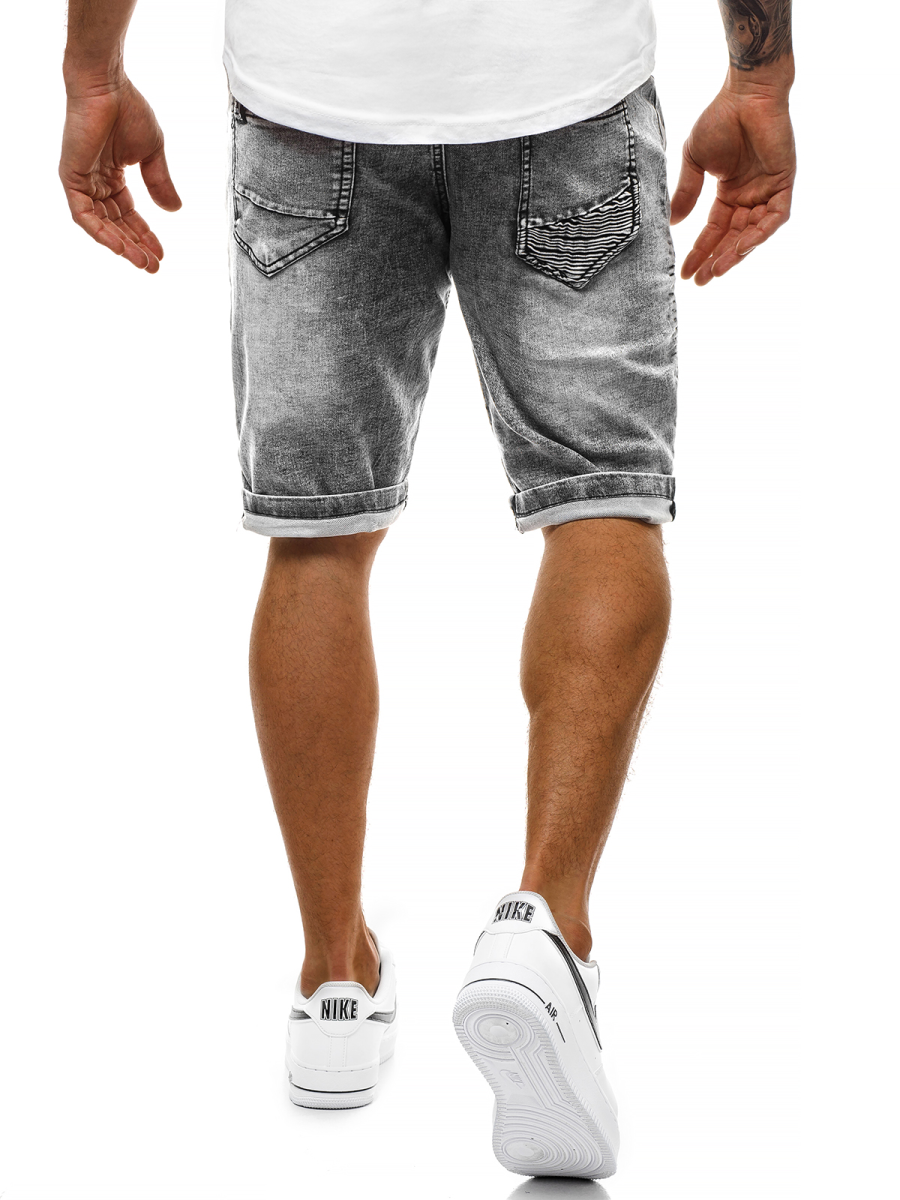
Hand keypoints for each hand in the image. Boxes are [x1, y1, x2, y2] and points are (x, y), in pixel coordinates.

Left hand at [59, 78, 181, 272]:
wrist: (107, 85)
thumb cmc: (128, 109)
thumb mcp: (152, 154)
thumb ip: (160, 183)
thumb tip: (175, 211)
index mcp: (112, 175)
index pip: (128, 214)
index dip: (145, 234)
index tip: (161, 253)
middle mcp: (95, 181)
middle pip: (115, 224)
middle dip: (135, 246)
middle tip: (153, 266)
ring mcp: (82, 180)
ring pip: (100, 225)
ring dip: (121, 245)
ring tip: (142, 262)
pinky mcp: (72, 177)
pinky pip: (83, 215)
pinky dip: (100, 233)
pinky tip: (120, 247)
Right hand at [670, 88, 794, 285]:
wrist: (747, 93)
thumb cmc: (720, 118)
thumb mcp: (695, 161)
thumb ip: (687, 192)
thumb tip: (673, 223)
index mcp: (729, 193)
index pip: (714, 230)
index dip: (700, 251)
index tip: (685, 272)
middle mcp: (750, 196)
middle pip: (733, 237)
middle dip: (717, 259)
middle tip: (701, 280)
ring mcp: (768, 191)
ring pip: (754, 233)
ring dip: (736, 253)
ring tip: (717, 270)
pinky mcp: (784, 183)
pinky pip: (776, 218)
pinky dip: (760, 234)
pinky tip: (741, 247)